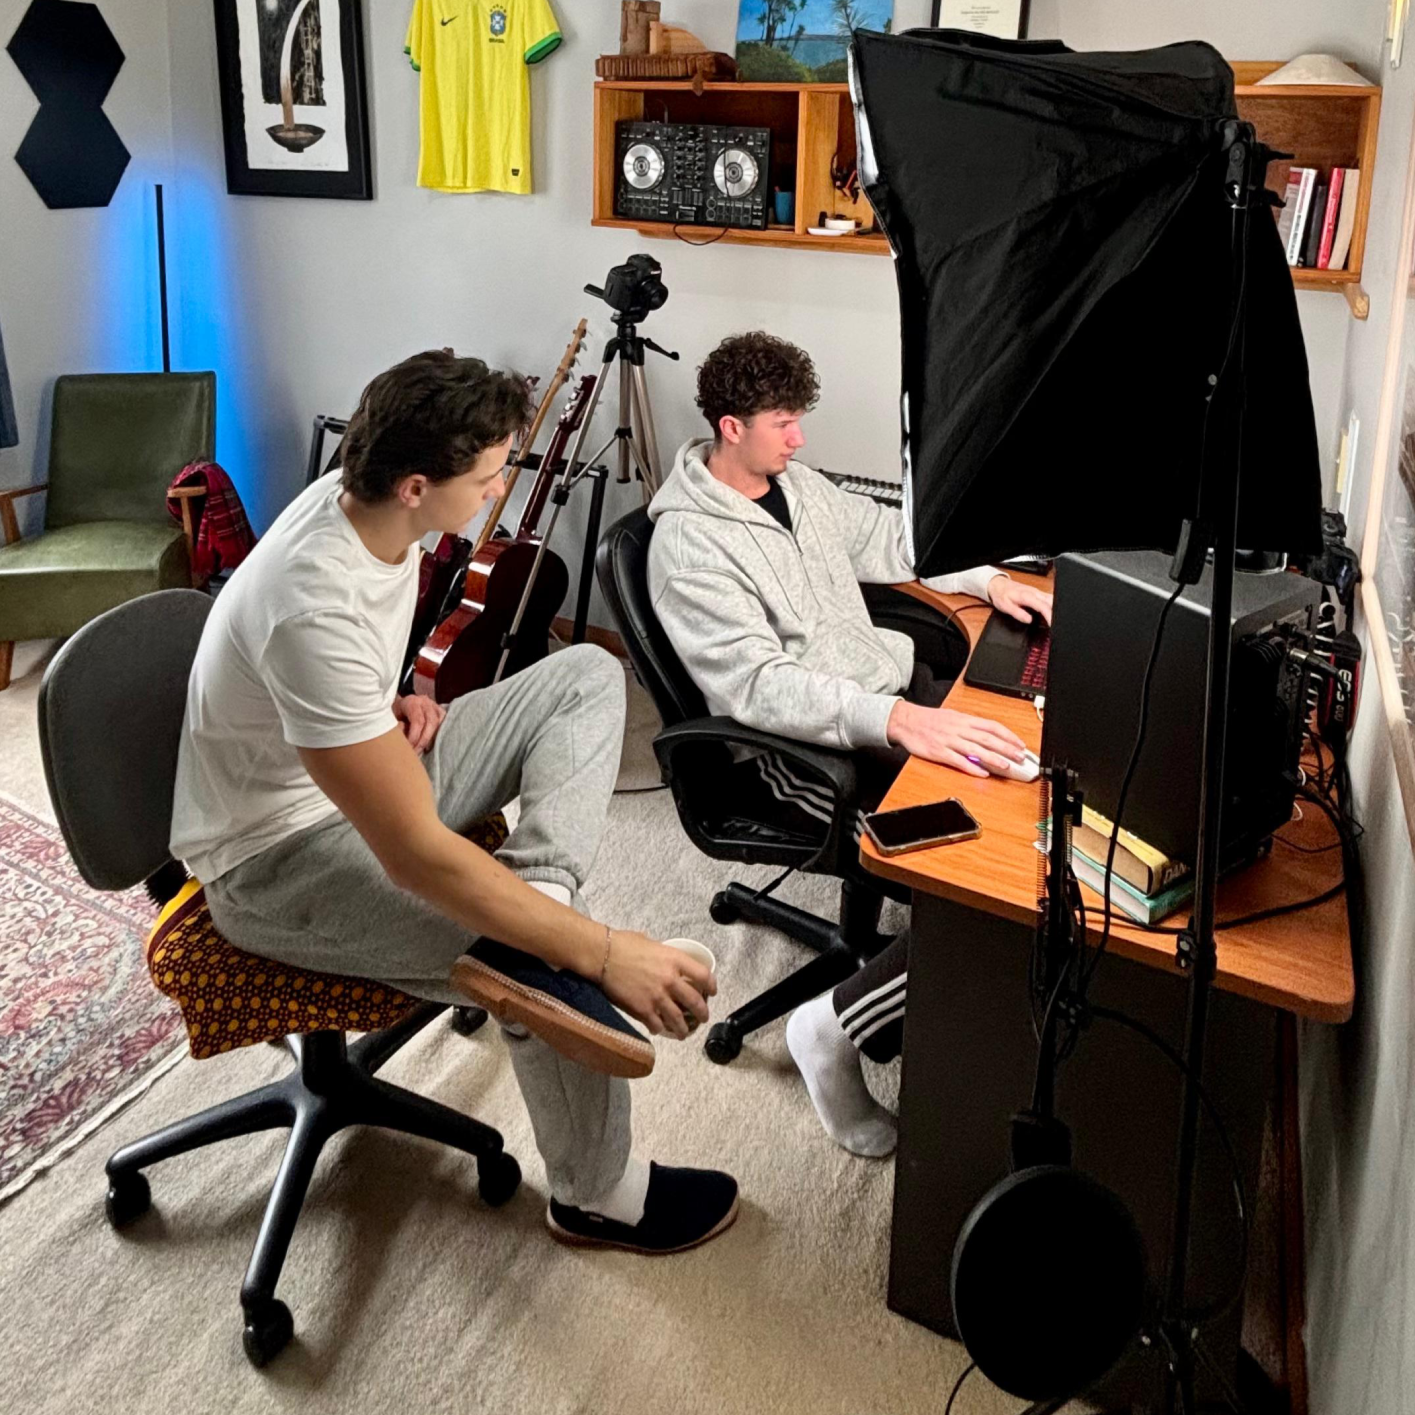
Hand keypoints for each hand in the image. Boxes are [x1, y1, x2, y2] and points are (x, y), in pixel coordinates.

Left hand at [394, 693, 446, 753]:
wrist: (403, 704)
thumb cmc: (396, 713)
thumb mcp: (391, 718)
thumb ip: (397, 727)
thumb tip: (404, 740)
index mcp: (412, 702)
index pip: (418, 720)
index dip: (415, 736)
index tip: (409, 747)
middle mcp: (426, 702)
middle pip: (431, 722)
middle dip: (424, 740)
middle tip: (416, 752)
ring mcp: (435, 707)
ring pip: (439, 724)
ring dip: (431, 740)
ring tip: (422, 750)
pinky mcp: (441, 712)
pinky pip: (444, 725)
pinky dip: (437, 736)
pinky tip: (429, 745)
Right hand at [600, 930, 716, 1039]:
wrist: (602, 955)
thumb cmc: (623, 944)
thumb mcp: (651, 943)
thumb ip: (664, 955)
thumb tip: (667, 961)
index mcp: (675, 960)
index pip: (704, 975)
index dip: (712, 985)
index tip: (712, 991)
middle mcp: (670, 980)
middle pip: (695, 1002)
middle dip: (702, 1013)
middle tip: (702, 1018)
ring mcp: (657, 997)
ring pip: (678, 1020)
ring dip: (683, 1029)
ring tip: (683, 1033)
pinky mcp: (642, 1010)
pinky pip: (657, 1025)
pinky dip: (659, 1029)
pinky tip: (658, 1029)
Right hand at [887, 701, 1027, 777]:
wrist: (906, 721)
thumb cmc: (929, 720)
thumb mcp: (952, 716)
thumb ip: (969, 726)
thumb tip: (987, 734)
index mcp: (964, 719)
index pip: (992, 726)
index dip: (1008, 735)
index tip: (1019, 744)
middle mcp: (959, 729)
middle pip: (988, 738)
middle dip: (1006, 748)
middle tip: (1020, 757)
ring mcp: (949, 741)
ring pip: (975, 750)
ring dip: (993, 758)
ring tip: (1006, 766)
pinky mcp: (939, 752)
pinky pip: (958, 761)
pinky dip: (971, 768)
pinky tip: (982, 773)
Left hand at [988, 575, 1052, 626]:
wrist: (999, 585)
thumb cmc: (1001, 595)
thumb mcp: (1005, 607)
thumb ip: (1018, 613)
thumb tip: (1029, 620)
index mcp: (1027, 596)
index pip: (1043, 606)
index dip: (1049, 616)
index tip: (1053, 624)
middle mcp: (1035, 592)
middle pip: (1051, 602)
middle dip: (1056, 613)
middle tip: (1056, 625)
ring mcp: (1037, 592)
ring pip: (1052, 599)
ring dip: (1056, 610)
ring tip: (1055, 621)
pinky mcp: (1038, 593)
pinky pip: (1049, 599)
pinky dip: (1053, 606)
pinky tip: (1052, 614)